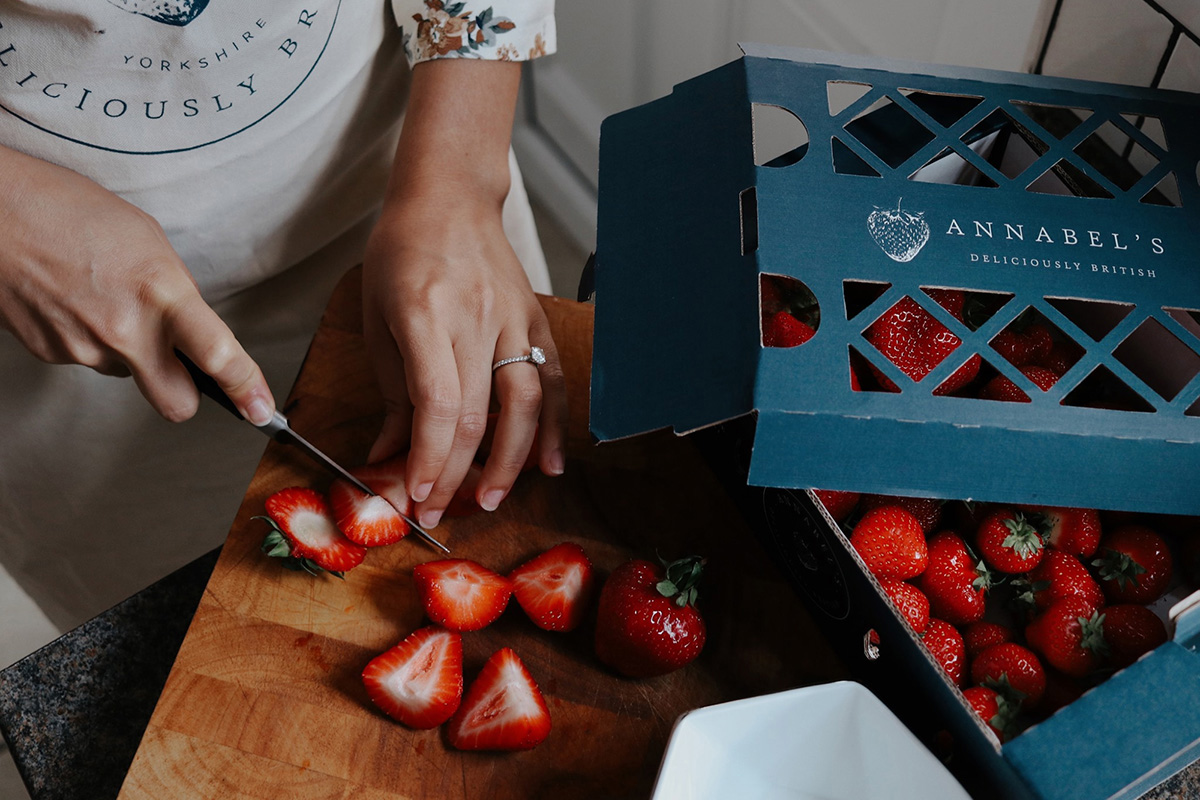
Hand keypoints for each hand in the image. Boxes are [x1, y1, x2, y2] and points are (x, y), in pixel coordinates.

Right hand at [0, 145, 273, 422]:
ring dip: (129, 351)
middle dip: (186, 394)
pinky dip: (91, 338)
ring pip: (128, 374)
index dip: (246, 387)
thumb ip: (176, 292)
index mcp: (160, 293)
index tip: (261, 408)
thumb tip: (190, 328)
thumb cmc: (69, 210)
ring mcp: (84, 348)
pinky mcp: (51, 354)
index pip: (216, 354)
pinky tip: (76, 301)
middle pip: (176, 404)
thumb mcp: (148, 241)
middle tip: (182, 366)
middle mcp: (124, 330)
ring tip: (106, 298)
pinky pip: (90, 360)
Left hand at [362, 198, 567, 528]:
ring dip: (510, 461)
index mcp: (425, 314)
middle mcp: (476, 317)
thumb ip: (391, 390)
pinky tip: (548, 465)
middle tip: (438, 511)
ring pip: (524, 403)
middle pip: (476, 414)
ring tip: (489, 499)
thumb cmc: (403, 251)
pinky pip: (552, 381)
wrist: (450, 196)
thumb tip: (391, 454)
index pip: (436, 403)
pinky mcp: (536, 320)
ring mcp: (514, 318)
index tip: (416, 495)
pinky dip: (553, 427)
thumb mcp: (378, 318)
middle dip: (456, 474)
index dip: (429, 458)